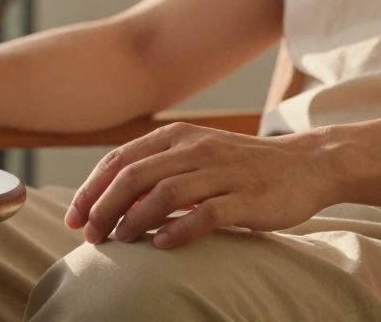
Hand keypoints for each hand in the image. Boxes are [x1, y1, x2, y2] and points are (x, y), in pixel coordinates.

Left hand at [64, 123, 337, 248]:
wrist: (306, 164)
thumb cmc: (242, 167)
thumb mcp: (196, 156)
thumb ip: (158, 170)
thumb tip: (113, 203)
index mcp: (177, 136)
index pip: (120, 160)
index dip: (91, 189)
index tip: (74, 218)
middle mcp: (196, 148)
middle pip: (134, 176)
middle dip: (103, 207)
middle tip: (90, 236)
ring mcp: (222, 171)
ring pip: (164, 193)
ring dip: (133, 220)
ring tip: (118, 242)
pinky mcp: (247, 196)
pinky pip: (206, 213)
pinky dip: (179, 230)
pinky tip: (161, 245)